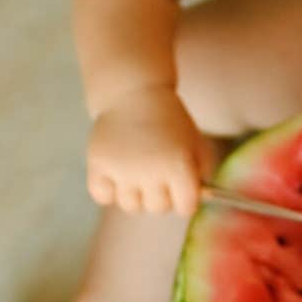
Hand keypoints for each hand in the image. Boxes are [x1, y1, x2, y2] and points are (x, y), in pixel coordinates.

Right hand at [87, 86, 216, 214]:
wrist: (134, 93)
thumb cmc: (169, 120)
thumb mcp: (195, 141)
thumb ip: (203, 171)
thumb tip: (198, 200)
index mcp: (178, 165)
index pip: (185, 208)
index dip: (185, 200)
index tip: (181, 190)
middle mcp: (150, 171)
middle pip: (158, 209)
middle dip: (162, 196)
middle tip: (158, 174)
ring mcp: (122, 170)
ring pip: (131, 206)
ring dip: (136, 194)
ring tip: (136, 170)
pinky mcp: (98, 165)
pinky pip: (103, 197)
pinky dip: (108, 190)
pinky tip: (116, 172)